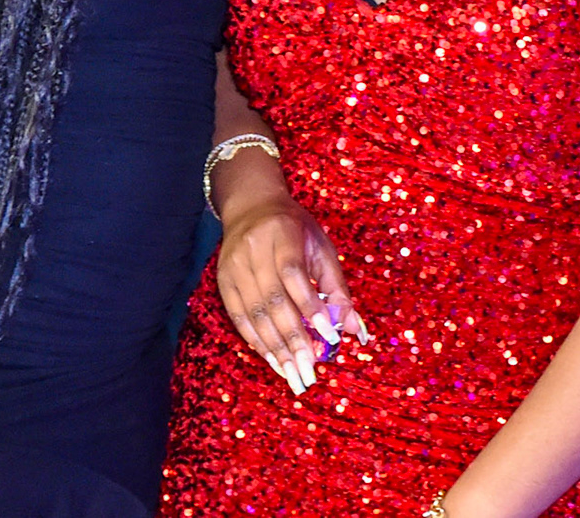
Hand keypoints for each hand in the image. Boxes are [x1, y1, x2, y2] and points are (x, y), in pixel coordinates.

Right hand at [216, 192, 368, 396]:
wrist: (251, 207)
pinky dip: (257, 342)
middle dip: (293, 339)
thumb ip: (337, 289)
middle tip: (309, 370)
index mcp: (282, 232)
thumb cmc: (295, 229)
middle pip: (273, 299)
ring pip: (254, 313)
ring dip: (275, 348)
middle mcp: (253, 248)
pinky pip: (240, 317)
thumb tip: (356, 330)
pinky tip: (273, 360)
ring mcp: (234, 265)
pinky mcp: (223, 281)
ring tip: (293, 374)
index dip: (310, 307)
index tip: (330, 337)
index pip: (294, 274)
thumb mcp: (321, 247)